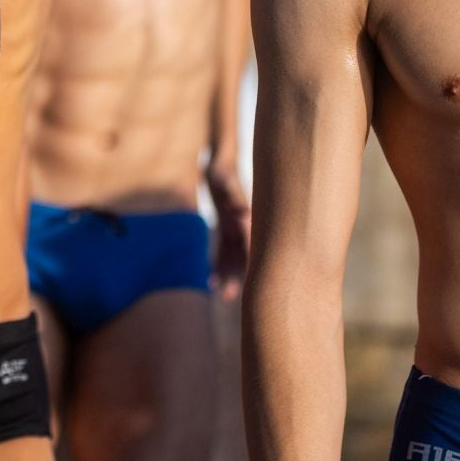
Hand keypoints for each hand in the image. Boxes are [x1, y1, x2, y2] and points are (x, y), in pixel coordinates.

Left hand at [208, 164, 250, 299]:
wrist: (220, 164)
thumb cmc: (224, 172)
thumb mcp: (227, 182)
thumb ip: (235, 198)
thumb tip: (243, 214)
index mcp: (249, 222)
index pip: (251, 248)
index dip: (249, 266)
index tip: (249, 283)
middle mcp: (245, 229)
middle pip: (244, 258)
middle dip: (238, 277)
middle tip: (229, 297)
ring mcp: (236, 230)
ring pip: (233, 259)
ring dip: (227, 276)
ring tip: (219, 295)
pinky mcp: (226, 228)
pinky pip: (223, 251)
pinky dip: (218, 264)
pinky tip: (209, 280)